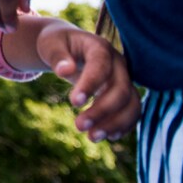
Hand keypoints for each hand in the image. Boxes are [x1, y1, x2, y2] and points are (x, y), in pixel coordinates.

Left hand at [36, 22, 139, 140]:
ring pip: (132, 104)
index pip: (100, 65)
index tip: (73, 103)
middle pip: (121, 89)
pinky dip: (123, 125)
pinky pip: (133, 112)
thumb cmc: (58, 44)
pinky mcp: (126, 93)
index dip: (90, 85)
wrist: (70, 46)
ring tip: (92, 137)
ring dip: (115, 123)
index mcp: (99, 47)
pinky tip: (108, 136)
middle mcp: (118, 63)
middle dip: (102, 111)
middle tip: (78, 126)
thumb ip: (57, 56)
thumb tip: (64, 71)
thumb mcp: (50, 44)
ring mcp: (125, 78)